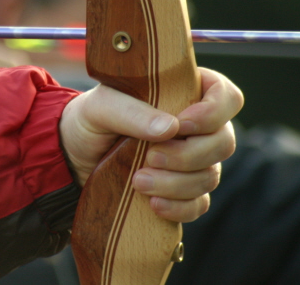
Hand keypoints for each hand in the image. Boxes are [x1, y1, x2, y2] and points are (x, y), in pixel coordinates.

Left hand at [59, 67, 242, 222]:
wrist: (73, 156)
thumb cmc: (90, 119)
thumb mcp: (100, 107)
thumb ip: (131, 111)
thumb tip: (170, 128)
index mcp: (185, 92)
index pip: (226, 96)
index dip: (213, 112)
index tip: (181, 125)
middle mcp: (196, 127)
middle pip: (224, 141)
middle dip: (189, 155)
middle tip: (150, 157)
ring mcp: (193, 160)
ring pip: (211, 176)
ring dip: (177, 184)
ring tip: (138, 181)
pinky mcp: (182, 190)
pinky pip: (199, 204)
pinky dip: (180, 207)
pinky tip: (153, 204)